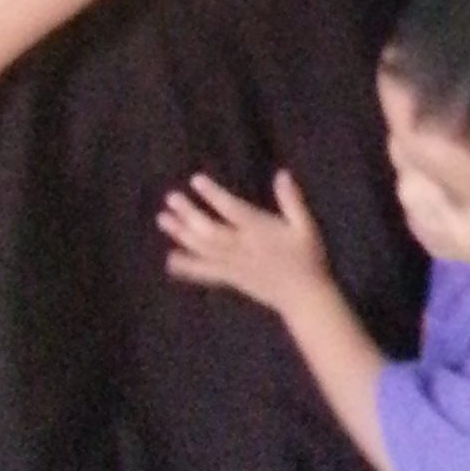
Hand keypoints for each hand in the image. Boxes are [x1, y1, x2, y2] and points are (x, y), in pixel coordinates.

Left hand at [158, 171, 329, 312]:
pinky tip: (170, 260)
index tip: (195, 180)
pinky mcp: (231, 279)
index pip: (231, 210)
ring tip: (163, 219)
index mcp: (259, 231)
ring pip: (203, 249)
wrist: (304, 297)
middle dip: (189, 214)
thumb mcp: (305, 226)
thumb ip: (292, 200)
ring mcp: (233, 266)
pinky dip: (187, 267)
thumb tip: (282, 173)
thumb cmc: (307, 257)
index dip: (213, 195)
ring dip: (182, 234)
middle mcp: (242, 248)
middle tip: (171, 198)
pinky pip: (206, 273)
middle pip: (210, 230)